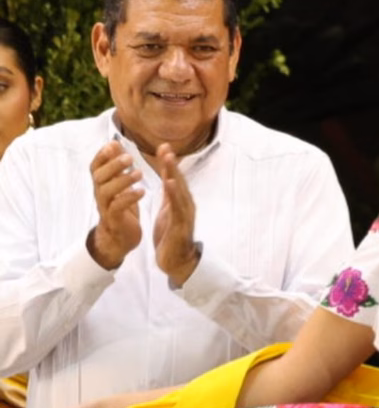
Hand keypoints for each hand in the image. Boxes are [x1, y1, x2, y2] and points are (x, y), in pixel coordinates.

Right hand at [88, 141, 143, 268]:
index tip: (114, 144)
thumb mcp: (118, 186)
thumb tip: (115, 144)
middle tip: (131, 158)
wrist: (120, 238)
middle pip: (98, 176)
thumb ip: (116, 167)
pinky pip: (117, 207)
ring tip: (139, 174)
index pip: (95, 166)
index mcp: (101, 184)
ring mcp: (105, 207)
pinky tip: (142, 191)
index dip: (102, 155)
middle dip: (113, 165)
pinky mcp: (114, 219)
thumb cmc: (121, 209)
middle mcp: (99, 194)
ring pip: (107, 191)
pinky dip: (129, 198)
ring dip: (123, 180)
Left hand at [153, 143, 200, 286]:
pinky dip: (174, 193)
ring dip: (174, 173)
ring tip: (167, 158)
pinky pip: (177, 206)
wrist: (176, 261)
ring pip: (179, 190)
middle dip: (172, 163)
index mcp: (180, 203)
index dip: (169, 163)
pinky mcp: (182, 225)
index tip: (163, 146)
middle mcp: (186, 206)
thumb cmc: (171, 237)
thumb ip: (169, 196)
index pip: (174, 179)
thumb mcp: (168, 212)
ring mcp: (185, 215)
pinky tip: (169, 182)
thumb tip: (168, 179)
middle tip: (166, 146)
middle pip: (178, 181)